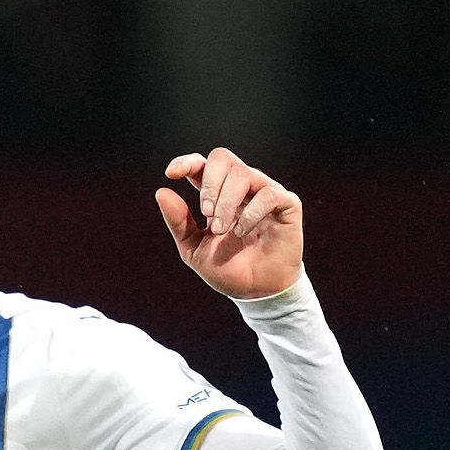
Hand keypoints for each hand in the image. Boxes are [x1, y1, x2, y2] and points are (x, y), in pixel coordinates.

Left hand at [158, 148, 303, 300]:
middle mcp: (242, 188)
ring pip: (243, 174)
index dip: (187, 162)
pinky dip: (251, 212)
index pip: (203, 164)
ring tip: (220, 229)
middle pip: (223, 158)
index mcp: (218, 195)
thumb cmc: (226, 267)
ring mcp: (265, 193)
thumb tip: (162, 191)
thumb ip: (178, 222)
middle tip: (206, 214)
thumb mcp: (193, 248)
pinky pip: (269, 194)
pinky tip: (242, 231)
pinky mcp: (287, 204)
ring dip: (226, 202)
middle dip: (208, 184)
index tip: (172, 174)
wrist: (255, 291)